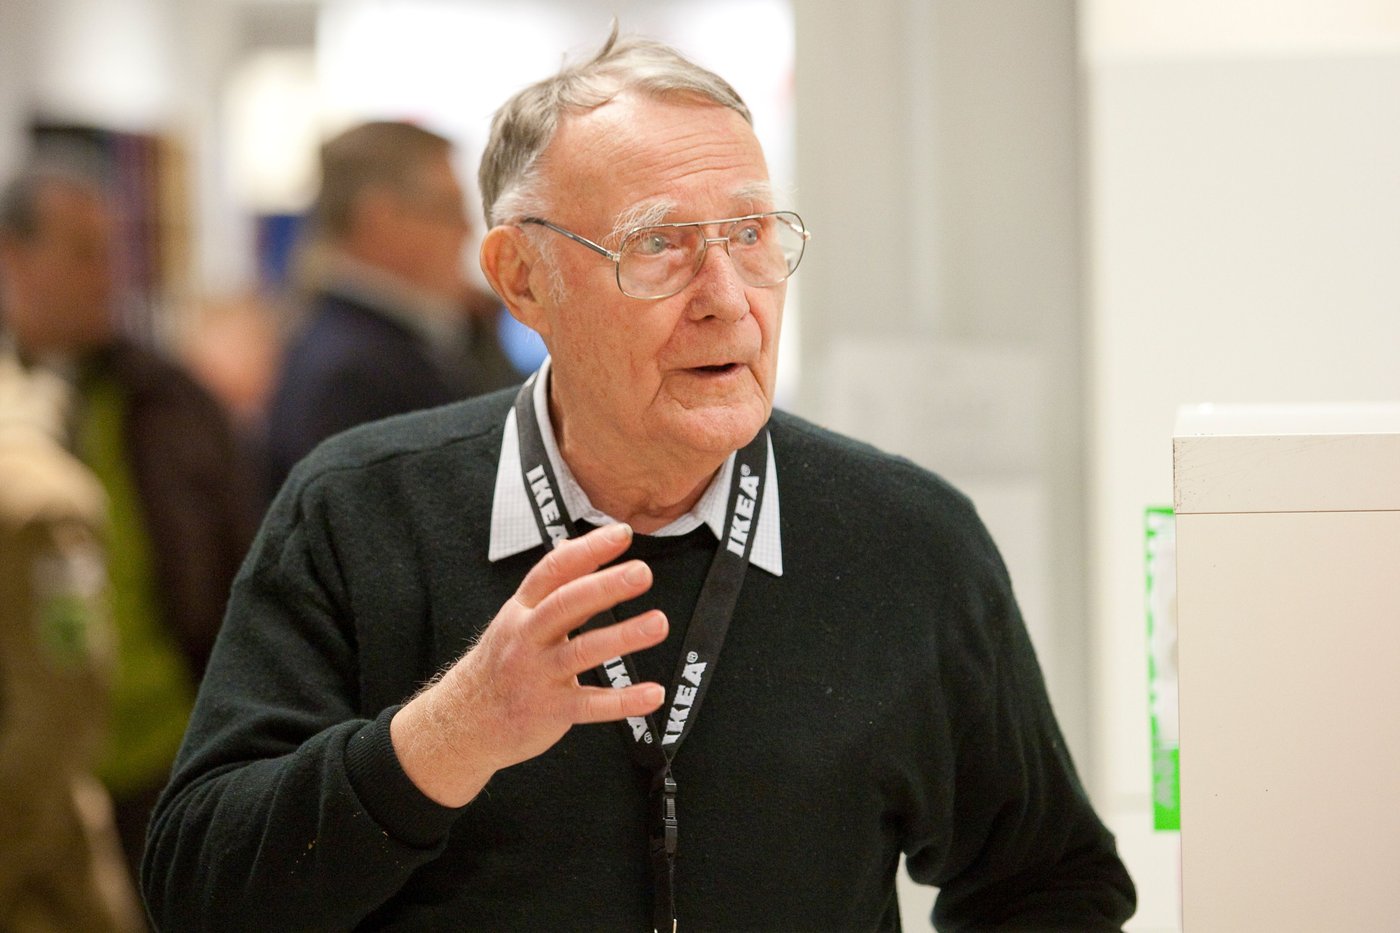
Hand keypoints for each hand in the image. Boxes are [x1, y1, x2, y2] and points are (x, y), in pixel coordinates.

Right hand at [390, 523, 666, 806]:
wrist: (465, 722)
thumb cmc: (499, 665)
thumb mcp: (516, 618)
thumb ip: (549, 587)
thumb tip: (572, 546)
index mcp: (522, 610)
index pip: (554, 571)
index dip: (587, 550)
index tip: (621, 534)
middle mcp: (527, 637)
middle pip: (565, 605)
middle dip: (604, 586)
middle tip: (642, 572)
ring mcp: (537, 675)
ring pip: (582, 651)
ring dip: (623, 636)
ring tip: (658, 622)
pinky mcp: (550, 710)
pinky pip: (590, 704)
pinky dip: (623, 701)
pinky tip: (653, 694)